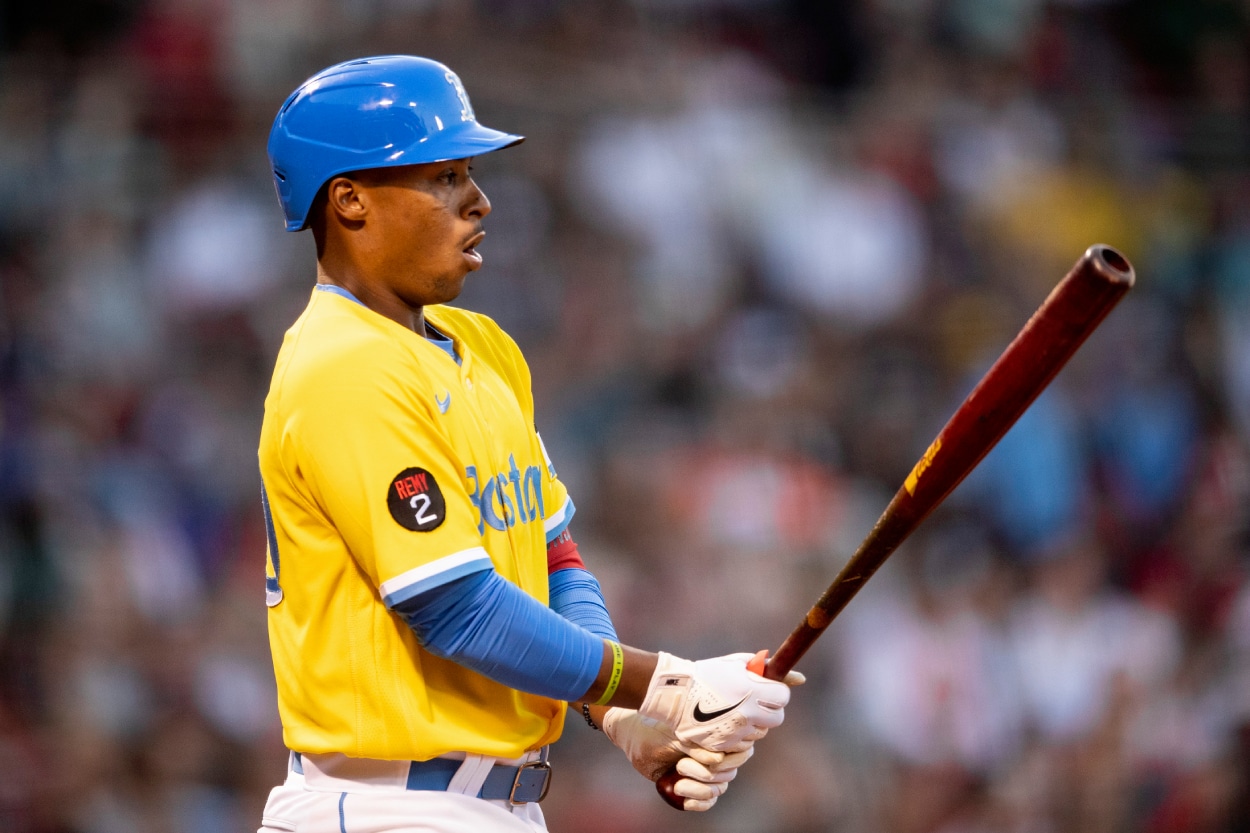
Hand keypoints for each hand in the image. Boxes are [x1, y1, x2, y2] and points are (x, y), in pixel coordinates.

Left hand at [601, 708, 751, 811]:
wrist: (634, 737)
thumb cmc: (655, 730)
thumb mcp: (675, 736)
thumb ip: (697, 748)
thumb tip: (718, 760)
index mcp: (716, 736)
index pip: (740, 751)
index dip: (731, 760)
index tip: (712, 761)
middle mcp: (715, 754)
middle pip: (728, 774)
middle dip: (705, 775)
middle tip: (681, 766)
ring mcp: (705, 771)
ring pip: (717, 789)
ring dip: (698, 790)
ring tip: (677, 784)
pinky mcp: (694, 785)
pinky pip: (707, 801)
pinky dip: (699, 804)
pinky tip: (686, 801)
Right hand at [637, 652, 795, 752]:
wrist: (675, 694)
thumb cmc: (708, 674)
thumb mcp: (737, 664)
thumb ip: (768, 668)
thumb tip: (801, 679)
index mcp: (753, 690)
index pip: (783, 697)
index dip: (776, 692)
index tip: (765, 690)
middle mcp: (748, 713)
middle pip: (776, 718)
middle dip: (768, 710)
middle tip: (752, 703)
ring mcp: (736, 731)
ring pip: (759, 733)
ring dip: (752, 724)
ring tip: (733, 711)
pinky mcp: (723, 745)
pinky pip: (741, 744)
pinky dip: (736, 735)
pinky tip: (723, 722)